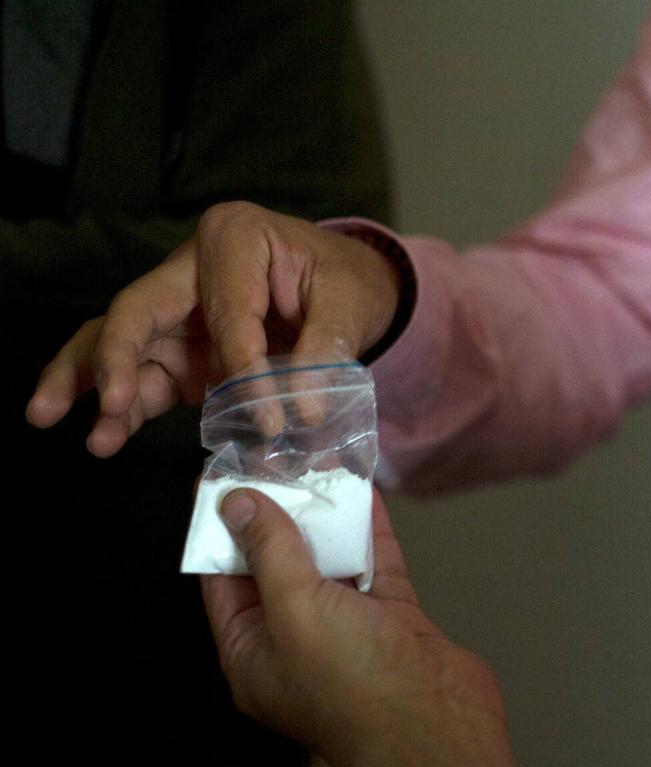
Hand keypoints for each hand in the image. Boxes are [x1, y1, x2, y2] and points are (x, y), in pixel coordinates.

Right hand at [25, 202, 401, 456]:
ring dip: (96, 387)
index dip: (245, 367)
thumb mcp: (350, 301)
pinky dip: (125, 407)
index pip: (226, 309)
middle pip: (136, 310)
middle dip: (113, 359)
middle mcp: (190, 268)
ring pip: (119, 342)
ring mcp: (177, 310)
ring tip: (92, 437)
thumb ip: (326, 350)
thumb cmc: (345, 280)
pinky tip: (106, 437)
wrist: (345, 286)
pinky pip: (142, 376)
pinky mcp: (177, 350)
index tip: (270, 420)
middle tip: (108, 404)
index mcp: (235, 238)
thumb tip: (306, 410)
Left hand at [203, 488, 514, 766]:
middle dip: (279, 511)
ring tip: (319, 461)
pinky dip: (369, 527)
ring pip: (328, 558)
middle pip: (278, 563)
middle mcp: (295, 637)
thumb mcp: (295, 611)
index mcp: (252, 649)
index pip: (224, 577)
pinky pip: (374, 563)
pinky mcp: (392, 617)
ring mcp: (347, 626)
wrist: (436, 723)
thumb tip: (237, 503)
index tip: (224, 475)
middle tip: (278, 457)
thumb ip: (269, 552)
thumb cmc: (355, 683)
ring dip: (325, 514)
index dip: (223, 525)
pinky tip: (364, 488)